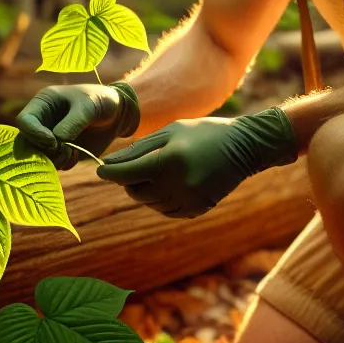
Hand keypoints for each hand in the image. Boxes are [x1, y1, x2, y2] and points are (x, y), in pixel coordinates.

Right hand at [16, 82, 140, 169]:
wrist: (116, 114)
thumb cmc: (100, 101)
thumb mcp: (88, 106)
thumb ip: (72, 123)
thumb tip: (57, 141)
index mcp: (43, 103)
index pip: (24, 121)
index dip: (35, 134)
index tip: (54, 141)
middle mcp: (41, 122)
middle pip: (27, 142)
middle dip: (45, 150)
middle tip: (65, 149)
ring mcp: (49, 138)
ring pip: (39, 156)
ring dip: (54, 159)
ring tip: (71, 153)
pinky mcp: (60, 151)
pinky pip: (54, 163)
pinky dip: (63, 163)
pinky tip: (75, 156)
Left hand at [95, 107, 297, 217]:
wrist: (245, 147)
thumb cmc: (203, 133)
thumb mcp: (170, 132)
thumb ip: (138, 149)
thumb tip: (107, 165)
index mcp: (170, 160)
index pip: (127, 173)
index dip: (109, 173)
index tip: (99, 169)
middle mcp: (178, 184)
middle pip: (136, 191)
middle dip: (129, 181)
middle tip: (133, 167)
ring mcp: (190, 200)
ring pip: (150, 203)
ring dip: (146, 190)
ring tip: (157, 172)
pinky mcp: (198, 209)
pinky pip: (167, 210)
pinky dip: (161, 200)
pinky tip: (170, 183)